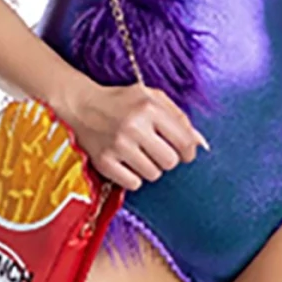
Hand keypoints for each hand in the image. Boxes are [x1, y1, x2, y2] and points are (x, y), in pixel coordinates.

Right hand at [68, 80, 208, 192]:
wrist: (80, 105)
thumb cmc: (121, 101)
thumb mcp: (151, 97)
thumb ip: (179, 117)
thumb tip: (200, 143)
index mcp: (149, 107)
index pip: (184, 142)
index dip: (189, 152)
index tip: (184, 153)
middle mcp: (133, 126)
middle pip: (170, 162)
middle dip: (168, 159)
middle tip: (158, 151)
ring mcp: (117, 146)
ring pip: (153, 174)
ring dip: (150, 168)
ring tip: (140, 154)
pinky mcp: (104, 162)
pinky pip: (134, 184)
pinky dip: (133, 177)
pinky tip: (127, 163)